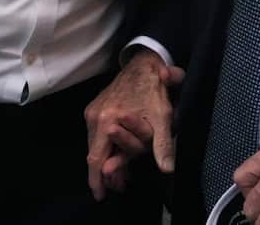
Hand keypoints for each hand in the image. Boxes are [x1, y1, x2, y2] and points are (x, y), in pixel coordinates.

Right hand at [84, 49, 184, 199]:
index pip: (96, 159)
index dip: (97, 180)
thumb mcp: (162, 117)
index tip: (101, 195)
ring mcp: (92, 112)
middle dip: (104, 174)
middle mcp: (94, 117)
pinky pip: (96, 134)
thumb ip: (162, 145)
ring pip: (95, 145)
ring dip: (105, 160)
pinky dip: (105, 147)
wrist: (143, 63)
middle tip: (115, 188)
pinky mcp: (95, 108)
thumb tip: (167, 169)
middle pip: (94, 155)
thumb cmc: (154, 89)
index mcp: (107, 120)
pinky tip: (116, 156)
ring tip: (120, 176)